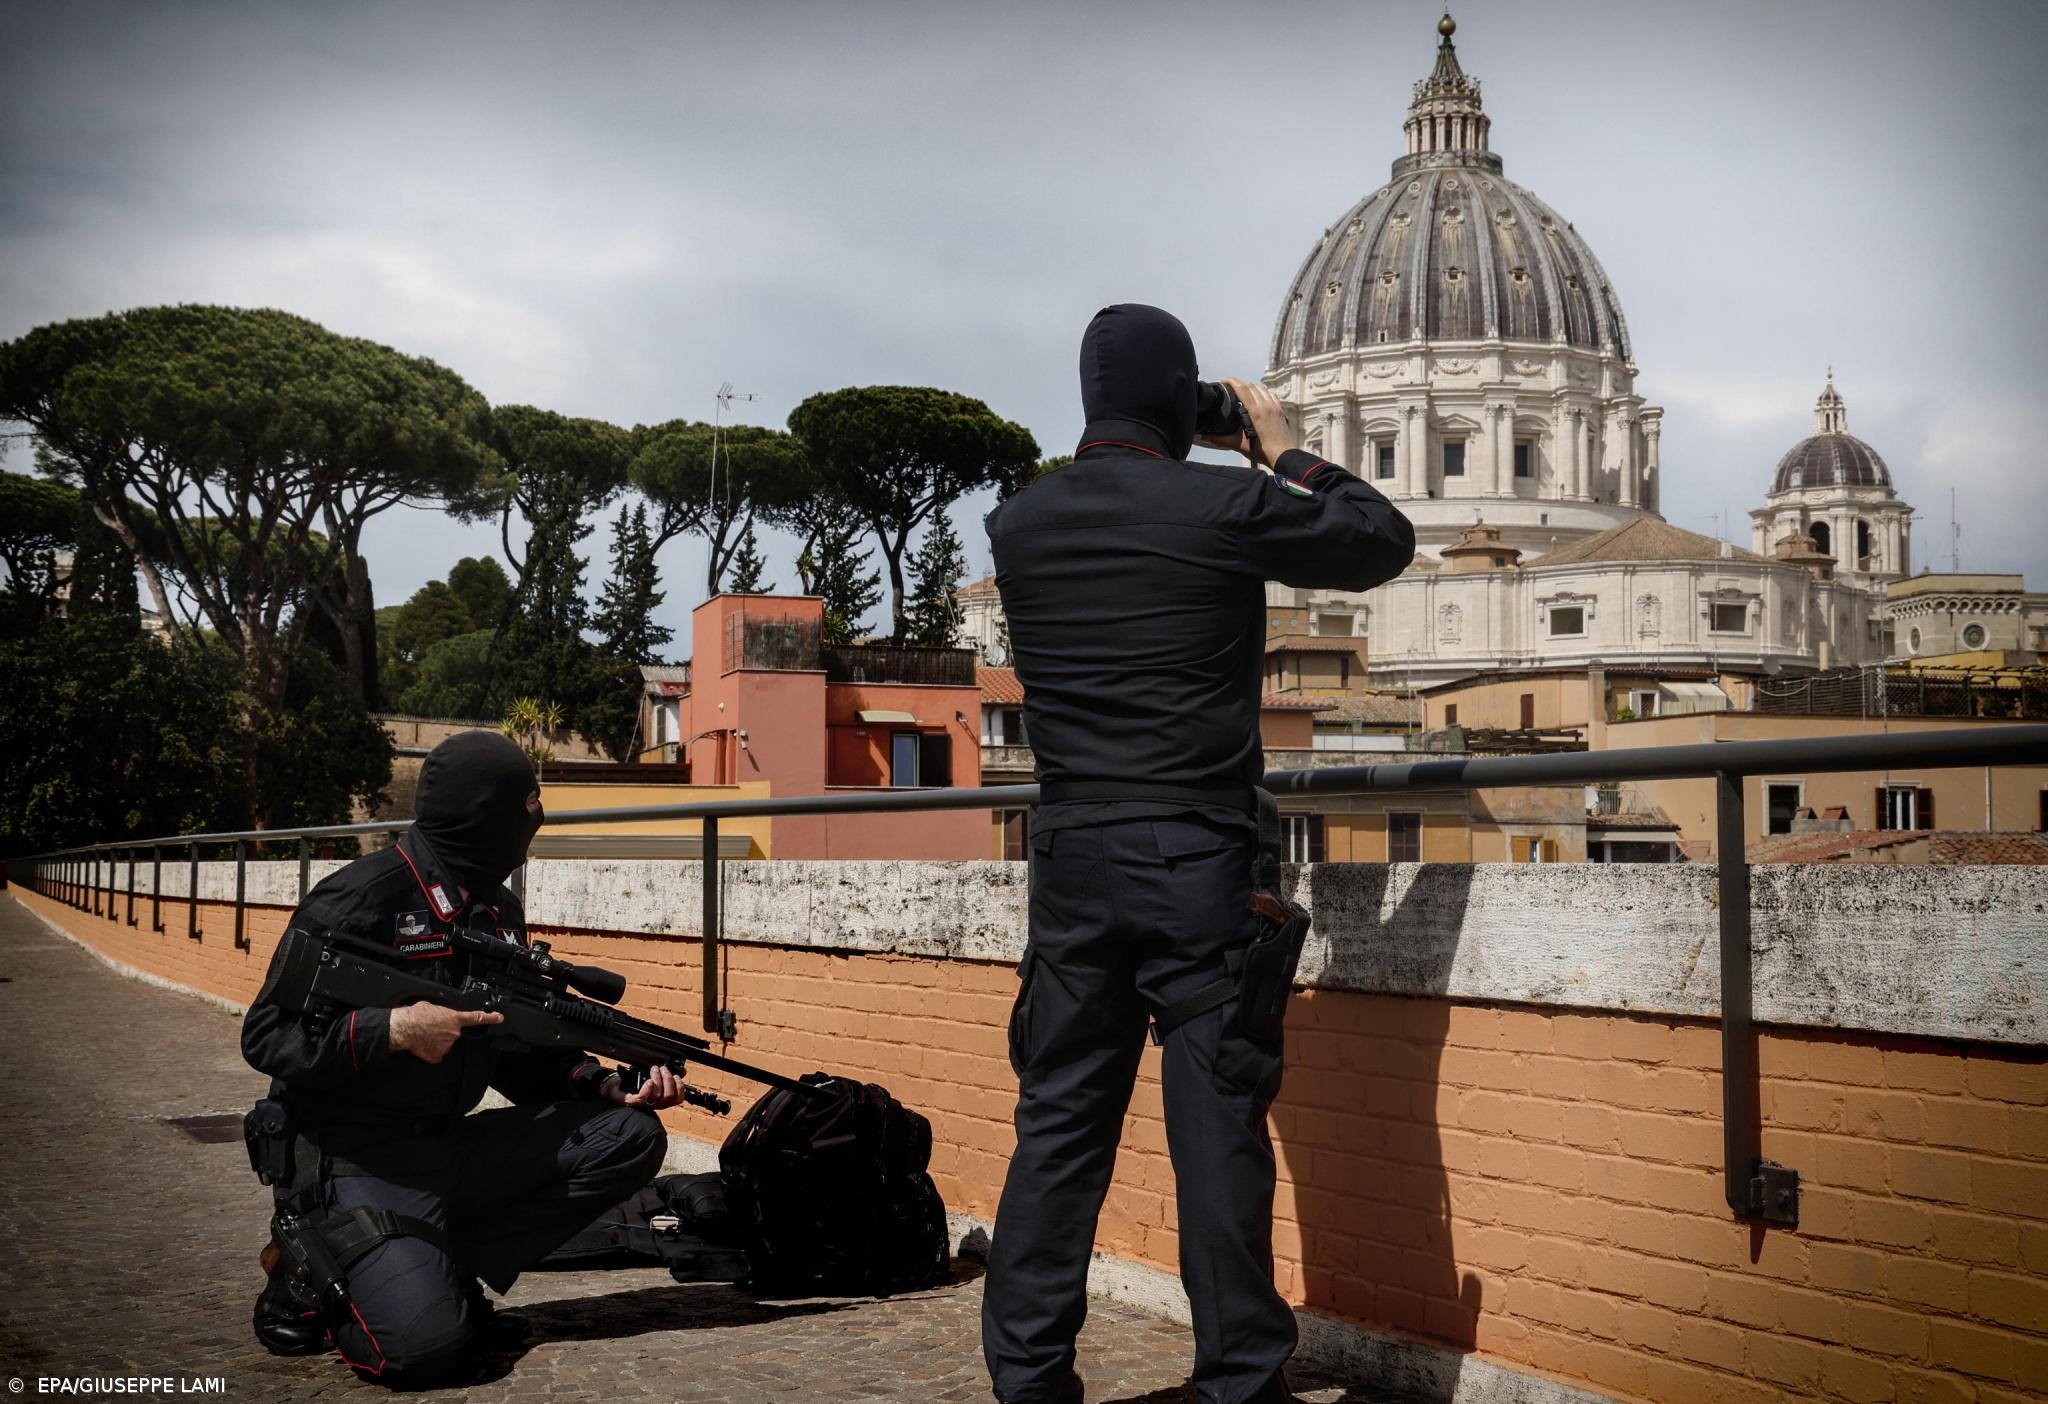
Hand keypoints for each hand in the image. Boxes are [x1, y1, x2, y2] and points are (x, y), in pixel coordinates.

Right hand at [387, 1003, 502, 1063]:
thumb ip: (442, 1012)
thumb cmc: (415, 1015)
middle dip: (445, 1031)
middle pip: (454, 1033)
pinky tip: (424, 1044)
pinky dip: (431, 1050)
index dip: (490, 1018)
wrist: (403, 1028)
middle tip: (432, 1027)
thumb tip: (440, 1013)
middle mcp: (454, 1033)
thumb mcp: (432, 1006)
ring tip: (425, 1034)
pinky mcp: (437, 1056)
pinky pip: (437, 1054)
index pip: (477, 1018)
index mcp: (454, 1019)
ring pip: (445, 1044)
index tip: (499, 1018)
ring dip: (437, 1040)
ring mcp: (447, 1046)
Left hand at [605, 1064, 686, 1110]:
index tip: (677, 1077)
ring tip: (654, 1069)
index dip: (680, 1089)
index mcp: (661, 1100)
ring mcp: (644, 1104)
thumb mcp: (653, 1077)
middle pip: (669, 1096)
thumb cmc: (633, 1082)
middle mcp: (654, 1104)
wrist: (613, 1086)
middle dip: (668, 1080)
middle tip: (662, 1069)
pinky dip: (647, 1089)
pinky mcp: (632, 1102)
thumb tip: (682, 1071)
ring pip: (657, 1096)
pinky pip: (642, 1099)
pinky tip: (648, 1081)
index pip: (677, 1100)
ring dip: (658, 1079)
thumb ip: (667, 1076)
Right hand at [1192, 377, 1298, 469]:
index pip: (1242, 388)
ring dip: (1251, 386)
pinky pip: (1271, 394)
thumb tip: (1203, 437)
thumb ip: (1219, 439)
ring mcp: (1275, 406)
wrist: (1282, 456)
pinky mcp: (1280, 410)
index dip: (1231, 381)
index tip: (1224, 381)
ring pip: (1261, 388)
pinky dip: (1262, 392)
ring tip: (1242, 391)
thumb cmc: (1263, 451)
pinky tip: (1258, 397)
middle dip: (1239, 383)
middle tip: (1229, 387)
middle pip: (1251, 385)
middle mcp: (1266, 405)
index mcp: (1256, 411)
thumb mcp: (1237, 444)